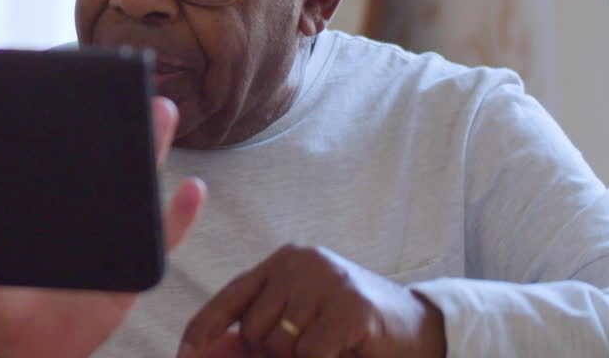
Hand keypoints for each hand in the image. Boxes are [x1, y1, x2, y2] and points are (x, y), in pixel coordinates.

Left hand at [0, 96, 205, 357]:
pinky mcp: (136, 266)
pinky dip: (180, 215)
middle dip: (115, 114)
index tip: (57, 70)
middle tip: (124, 79)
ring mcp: (113, 231)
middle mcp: (82, 203)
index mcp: (43, 196)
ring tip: (162, 111)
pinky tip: (190, 189)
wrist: (30, 350)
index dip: (55, 107)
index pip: (52, 145)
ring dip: (153, 144)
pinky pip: (164, 239)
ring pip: (138, 182)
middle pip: (101, 152)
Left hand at [177, 244, 445, 357]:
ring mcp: (327, 280)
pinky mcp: (351, 306)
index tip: (185, 354)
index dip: (203, 327)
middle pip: (251, 329)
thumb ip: (258, 332)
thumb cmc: (353, 330)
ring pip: (278, 345)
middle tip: (304, 353)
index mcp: (284, 261)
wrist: (422, 331)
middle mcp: (300, 262)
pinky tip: (342, 352)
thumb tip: (204, 353)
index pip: (230, 295)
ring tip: (327, 350)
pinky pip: (310, 353)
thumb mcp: (301, 323)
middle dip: (265, 357)